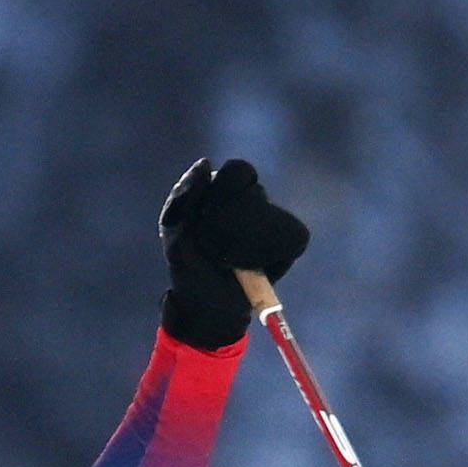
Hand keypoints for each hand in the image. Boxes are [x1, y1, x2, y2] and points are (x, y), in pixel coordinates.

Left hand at [158, 156, 306, 349]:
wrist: (205, 304)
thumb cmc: (188, 264)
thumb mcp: (175, 230)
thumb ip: (184, 194)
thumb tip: (205, 162)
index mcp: (224, 190)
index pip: (239, 171)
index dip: (223, 192)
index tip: (204, 217)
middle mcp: (252, 200)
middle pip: (254, 192)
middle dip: (227, 222)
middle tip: (211, 246)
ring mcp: (272, 222)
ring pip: (271, 216)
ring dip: (242, 242)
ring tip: (226, 260)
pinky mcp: (288, 243)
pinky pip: (291, 238)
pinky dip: (265, 255)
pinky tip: (249, 268)